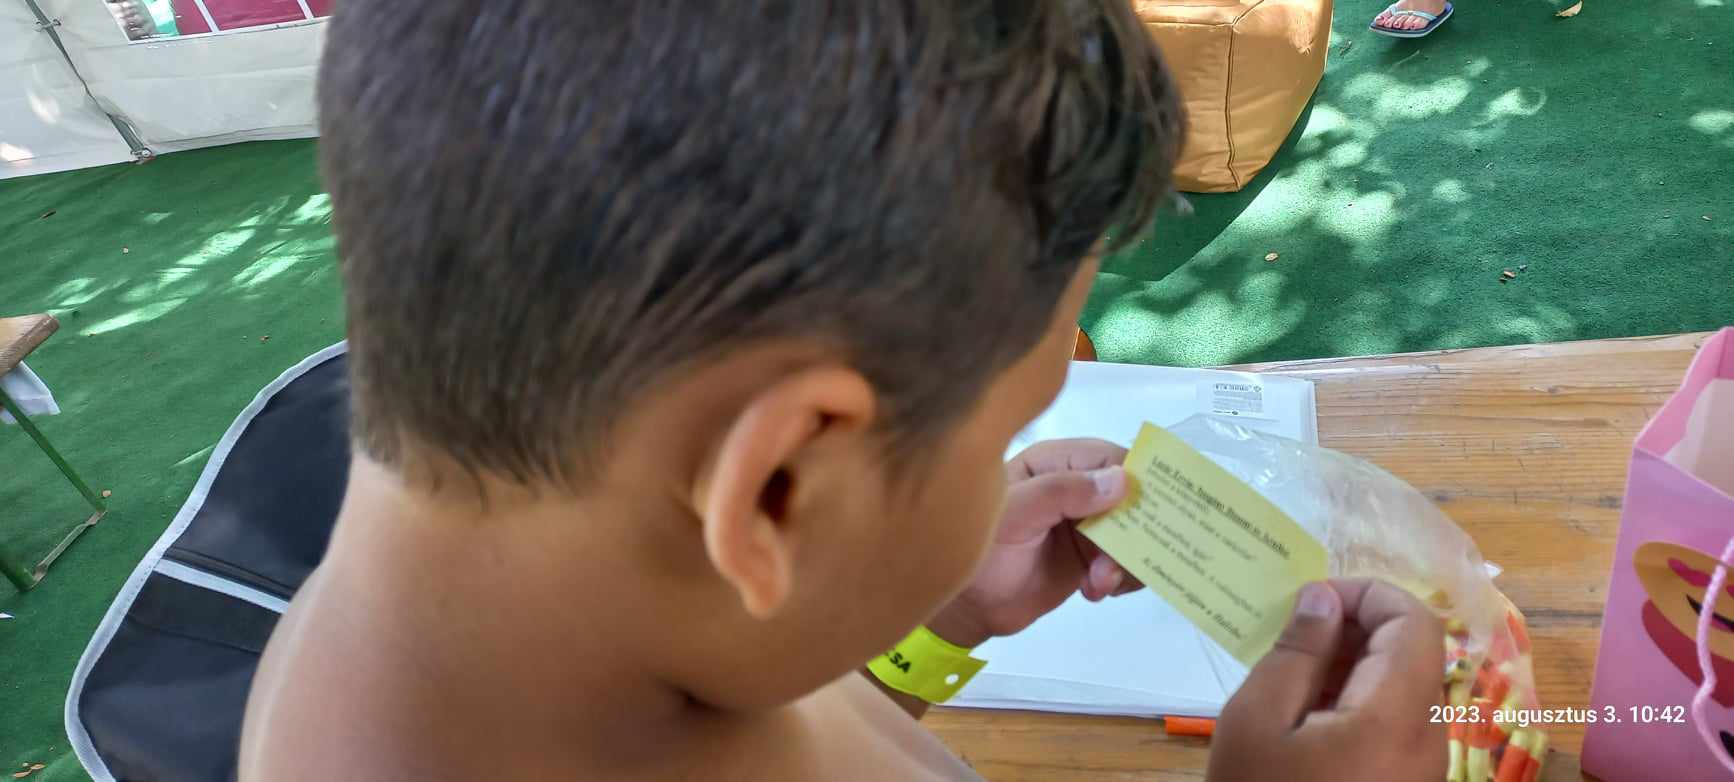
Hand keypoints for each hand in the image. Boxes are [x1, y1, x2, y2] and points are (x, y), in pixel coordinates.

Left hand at [927, 439, 1138, 648]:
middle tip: (1116, 561)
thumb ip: (1062, 493)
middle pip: (1131, 496)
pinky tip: (1095, 591)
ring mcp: (1085, 524)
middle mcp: (1076, 488)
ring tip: (1098, 583)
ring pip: (1135, 532)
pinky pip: (1126, 561)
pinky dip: (1121, 578)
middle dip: (1134, 530)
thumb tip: (1121, 480)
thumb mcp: (1014, 513)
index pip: (1110, 457)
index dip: (1136, 479)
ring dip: (1126, 560)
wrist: (967, 605)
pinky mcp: (1090, 557)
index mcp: (1055, 463)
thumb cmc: (979, 548)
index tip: (1146, 511)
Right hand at [1209, 579, 1447, 781]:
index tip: (1312, 600)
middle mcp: (1428, 742)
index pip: (1416, 623)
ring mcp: (1424, 771)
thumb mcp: (1256, 720)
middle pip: (1416, 654)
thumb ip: (1297, 651)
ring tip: (1290, 680)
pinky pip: (1397, 724)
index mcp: (1394, 719)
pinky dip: (1358, 702)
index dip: (1369, 593)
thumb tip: (1324, 596)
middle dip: (1357, 628)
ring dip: (1354, 666)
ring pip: (1406, 688)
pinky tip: (1306, 721)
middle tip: (1292, 637)